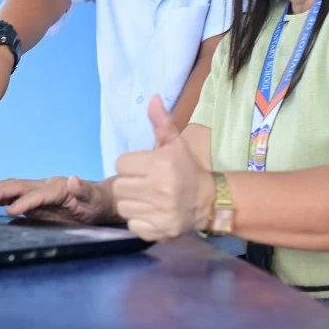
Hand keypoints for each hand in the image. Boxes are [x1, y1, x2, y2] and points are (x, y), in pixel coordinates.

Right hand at [0, 176, 115, 223]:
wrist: (98, 201)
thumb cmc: (97, 202)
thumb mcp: (95, 198)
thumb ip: (84, 190)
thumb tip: (73, 179)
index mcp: (58, 187)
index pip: (37, 194)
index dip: (24, 202)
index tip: (10, 211)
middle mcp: (45, 186)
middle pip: (19, 187)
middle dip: (1, 193)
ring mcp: (38, 192)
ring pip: (14, 189)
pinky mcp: (35, 200)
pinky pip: (14, 196)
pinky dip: (0, 196)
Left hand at [112, 95, 214, 241]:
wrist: (209, 201)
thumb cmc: (186, 169)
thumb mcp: (175, 143)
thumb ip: (161, 122)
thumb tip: (152, 98)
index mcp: (161, 164)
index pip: (121, 163)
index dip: (130, 165)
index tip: (143, 168)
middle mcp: (160, 189)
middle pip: (119, 186)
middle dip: (129, 184)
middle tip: (144, 183)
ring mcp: (160, 212)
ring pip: (123, 207)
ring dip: (131, 202)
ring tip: (147, 198)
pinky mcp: (159, 230)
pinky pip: (132, 225)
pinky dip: (138, 220)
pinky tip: (151, 213)